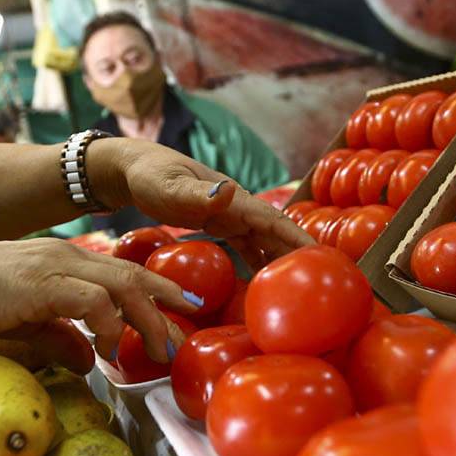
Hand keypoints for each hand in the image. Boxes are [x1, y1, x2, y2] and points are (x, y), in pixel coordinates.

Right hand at [0, 239, 198, 362]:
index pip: (122, 272)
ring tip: (161, 349)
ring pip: (121, 285)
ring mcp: (52, 267)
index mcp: (62, 261)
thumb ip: (57, 336)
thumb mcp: (21, 322)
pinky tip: (113, 347)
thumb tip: (88, 362)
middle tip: (188, 332)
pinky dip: (110, 322)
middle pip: (133, 276)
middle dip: (166, 304)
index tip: (182, 312)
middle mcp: (65, 256)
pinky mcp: (38, 284)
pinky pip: (90, 298)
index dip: (157, 290)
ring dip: (148, 318)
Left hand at [92, 139, 313, 270]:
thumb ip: (196, 193)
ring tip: (300, 286)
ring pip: (265, 240)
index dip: (297, 238)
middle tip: (322, 280)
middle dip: (299, 252)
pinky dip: (259, 262)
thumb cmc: (149, 175)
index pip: (273, 220)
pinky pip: (247, 246)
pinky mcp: (220, 224)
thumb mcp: (169, 186)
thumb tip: (229, 191)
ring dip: (282, 259)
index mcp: (232, 198)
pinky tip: (264, 282)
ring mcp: (230, 215)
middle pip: (276, 232)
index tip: (320, 257)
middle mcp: (237, 206)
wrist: (133, 169)